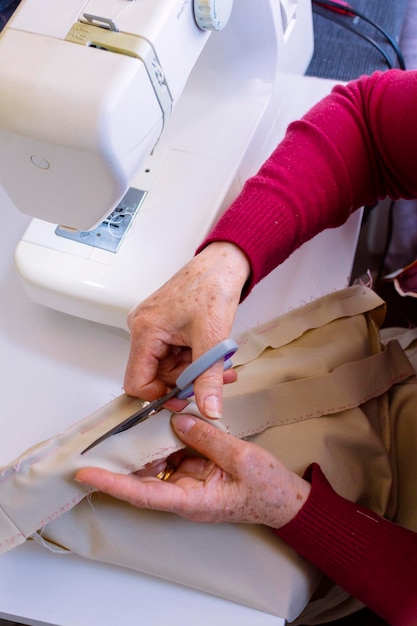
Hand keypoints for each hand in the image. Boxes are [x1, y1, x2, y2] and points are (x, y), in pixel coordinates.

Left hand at [75, 414, 310, 527]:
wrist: (286, 500)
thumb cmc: (267, 490)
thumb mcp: (241, 459)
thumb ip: (208, 439)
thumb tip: (180, 420)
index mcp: (192, 500)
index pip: (143, 494)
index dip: (113, 484)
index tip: (87, 474)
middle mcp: (184, 494)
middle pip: (144, 477)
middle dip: (122, 459)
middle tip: (100, 438)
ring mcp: (190, 482)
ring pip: (157, 463)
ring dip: (146, 444)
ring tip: (131, 423)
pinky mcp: (197, 471)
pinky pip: (175, 453)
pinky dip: (168, 438)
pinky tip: (165, 420)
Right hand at [124, 242, 249, 418]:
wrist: (223, 264)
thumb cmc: (212, 287)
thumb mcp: (212, 339)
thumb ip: (209, 379)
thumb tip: (209, 409)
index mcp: (145, 330)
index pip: (137, 382)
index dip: (160, 396)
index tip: (185, 400)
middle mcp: (142, 328)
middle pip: (155, 376)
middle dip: (186, 382)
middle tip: (214, 379)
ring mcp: (152, 326)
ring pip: (167, 367)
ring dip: (194, 370)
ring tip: (219, 363)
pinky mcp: (164, 325)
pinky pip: (173, 354)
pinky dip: (193, 358)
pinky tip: (211, 353)